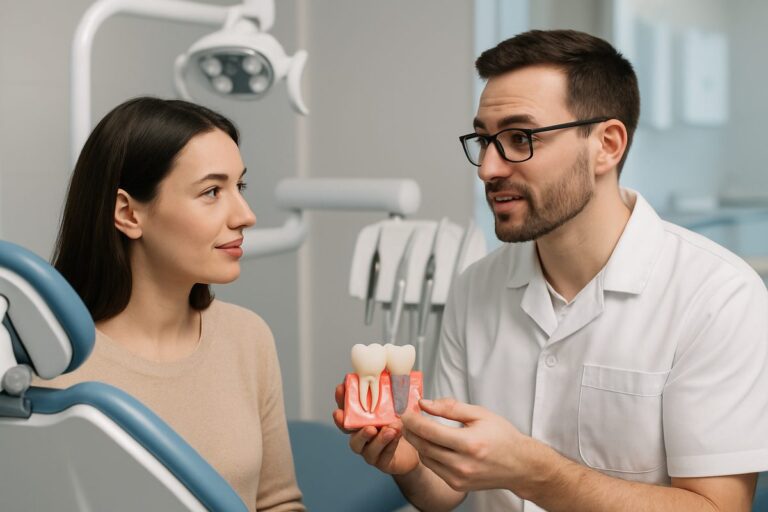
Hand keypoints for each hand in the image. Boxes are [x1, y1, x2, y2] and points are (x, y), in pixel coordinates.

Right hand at [332, 382, 420, 474]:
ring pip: (364, 446)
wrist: (421, 446)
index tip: (341, 388)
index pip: (347, 409)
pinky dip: (389, 444)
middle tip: (349, 414)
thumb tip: (395, 371)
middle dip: (346, 422)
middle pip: (348, 430)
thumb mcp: (401, 405)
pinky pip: (382, 455)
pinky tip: (396, 435)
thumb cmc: (407, 423)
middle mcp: (362, 435)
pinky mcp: (382, 462)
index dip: (341, 400)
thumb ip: (394, 392)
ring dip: (374, 436)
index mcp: (363, 419)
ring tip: (388, 428)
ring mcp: (370, 450)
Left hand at [401, 398, 545, 492]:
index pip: (429, 431)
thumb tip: (424, 403)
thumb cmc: (502, 437)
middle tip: (405, 417)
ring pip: (425, 457)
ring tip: (416, 427)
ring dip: (416, 442)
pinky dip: (427, 453)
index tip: (404, 410)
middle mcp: (462, 464)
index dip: (412, 419)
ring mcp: (459, 477)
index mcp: (469, 443)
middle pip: (423, 446)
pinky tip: (429, 442)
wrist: (520, 465)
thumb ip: (450, 408)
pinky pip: (433, 467)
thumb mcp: (479, 414)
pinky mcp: (457, 485)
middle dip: (409, 430)